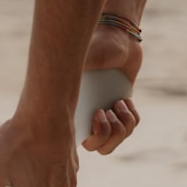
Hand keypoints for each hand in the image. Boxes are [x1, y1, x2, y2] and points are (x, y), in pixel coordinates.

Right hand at [80, 24, 142, 153]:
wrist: (118, 38)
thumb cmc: (96, 48)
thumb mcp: (80, 62)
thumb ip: (68, 81)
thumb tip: (54, 94)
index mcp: (73, 113)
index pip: (82, 144)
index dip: (94, 138)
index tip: (98, 113)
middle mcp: (88, 119)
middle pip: (101, 148)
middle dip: (111, 134)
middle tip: (110, 111)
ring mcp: (107, 117)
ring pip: (117, 141)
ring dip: (124, 125)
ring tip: (120, 103)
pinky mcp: (122, 112)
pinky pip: (130, 128)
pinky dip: (132, 117)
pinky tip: (126, 100)